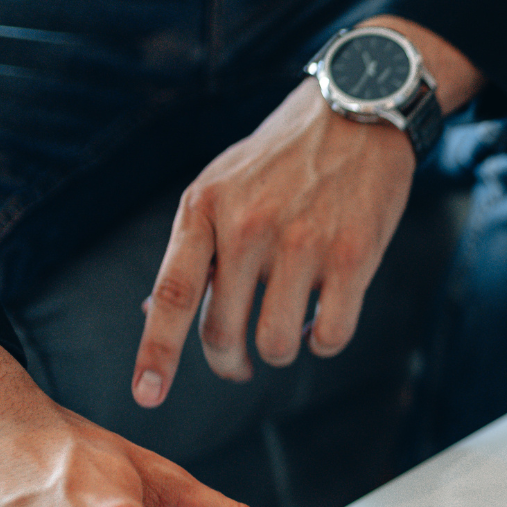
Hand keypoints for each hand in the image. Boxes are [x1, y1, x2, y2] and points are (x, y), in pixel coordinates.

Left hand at [132, 18, 479, 406]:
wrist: (360, 110)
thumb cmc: (285, 155)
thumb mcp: (222, 183)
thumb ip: (195, 245)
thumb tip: (154, 310)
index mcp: (205, 208)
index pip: (174, 295)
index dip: (157, 352)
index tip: (147, 395)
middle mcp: (249, 227)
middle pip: (223, 332)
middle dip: (229, 362)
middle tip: (238, 365)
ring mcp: (303, 243)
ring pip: (277, 343)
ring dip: (279, 350)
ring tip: (288, 330)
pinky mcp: (353, 257)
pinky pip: (330, 335)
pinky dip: (324, 341)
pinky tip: (323, 321)